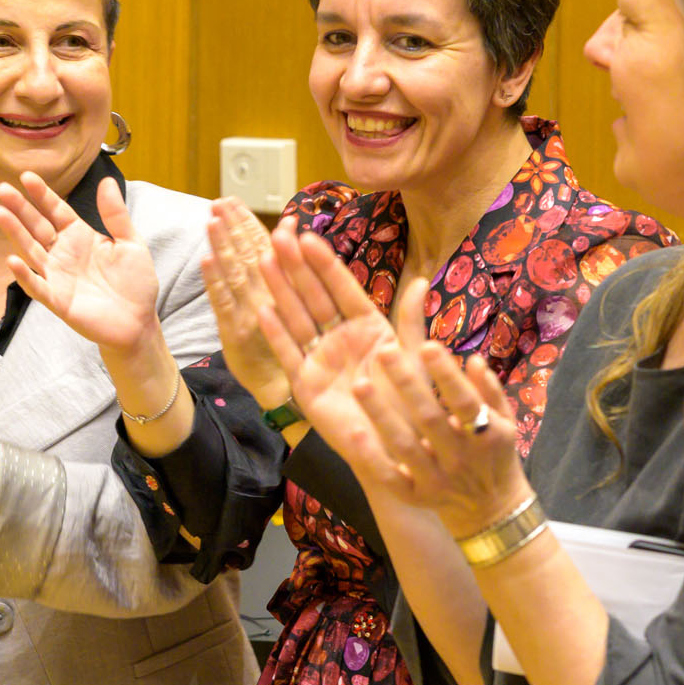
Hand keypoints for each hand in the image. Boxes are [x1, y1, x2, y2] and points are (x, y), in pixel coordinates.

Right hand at [0, 172, 159, 353]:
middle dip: (19, 208)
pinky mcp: (57, 300)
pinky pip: (37, 286)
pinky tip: (13, 260)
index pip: (56, 210)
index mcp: (80, 236)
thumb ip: (116, 215)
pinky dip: (24, 275)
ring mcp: (57, 276)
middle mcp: (63, 253)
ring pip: (31, 250)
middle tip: (2, 189)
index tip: (26, 176)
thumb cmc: (135, 283)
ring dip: (14, 232)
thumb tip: (106, 182)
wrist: (139, 322)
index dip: (41, 194)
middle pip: (37, 226)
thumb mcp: (131, 243)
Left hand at [200, 197, 288, 406]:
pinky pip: (222, 303)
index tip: (234, 202)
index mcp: (288, 285)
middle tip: (219, 203)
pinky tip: (205, 261)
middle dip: (233, 227)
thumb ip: (291, 257)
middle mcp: (271, 296)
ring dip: (222, 245)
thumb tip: (288, 222)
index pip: (266, 247)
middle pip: (249, 256)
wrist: (282, 384)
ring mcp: (251, 314)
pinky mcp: (233, 332)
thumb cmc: (294, 337)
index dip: (249, 222)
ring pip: (234, 274)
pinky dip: (213, 281)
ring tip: (210, 220)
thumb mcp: (300, 295)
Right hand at [255, 217, 411, 495]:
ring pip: (297, 318)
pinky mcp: (306, 386)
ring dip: (280, 289)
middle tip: (278, 235)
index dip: (325, 263)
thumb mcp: (415, 357)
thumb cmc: (412, 404)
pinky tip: (263, 309)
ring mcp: (320, 360)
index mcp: (367, 328)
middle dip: (296, 266)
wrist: (400, 449)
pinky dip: (276, 333)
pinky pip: (289, 354)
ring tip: (264, 260)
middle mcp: (340, 339)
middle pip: (314, 296)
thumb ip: (412, 319)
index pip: (342, 288)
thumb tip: (421, 280)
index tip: (308, 235)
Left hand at [354, 319, 530, 536]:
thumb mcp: (504, 422)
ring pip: (404, 446)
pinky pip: (389, 477)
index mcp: (486, 436)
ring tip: (360, 384)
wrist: (492, 511)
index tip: (425, 345)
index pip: (464, 401)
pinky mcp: (415, 496)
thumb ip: (489, 389)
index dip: (446, 375)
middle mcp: (460, 458)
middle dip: (406, 383)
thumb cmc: (495, 454)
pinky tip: (354, 431)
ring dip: (380, 415)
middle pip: (429, 418)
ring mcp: (436, 480)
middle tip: (383, 351)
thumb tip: (474, 358)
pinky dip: (371, 457)